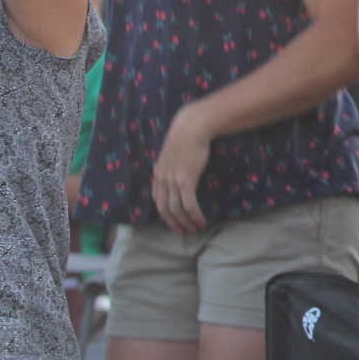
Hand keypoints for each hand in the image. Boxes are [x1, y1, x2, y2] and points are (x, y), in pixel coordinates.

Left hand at [151, 105, 210, 233]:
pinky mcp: (186, 181)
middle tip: (184, 231)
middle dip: (174, 223)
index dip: (164, 213)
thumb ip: (172, 163)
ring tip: (194, 229)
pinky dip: (194, 215)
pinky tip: (201, 220)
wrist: (191, 127)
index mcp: (158, 173)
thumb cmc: (186, 135)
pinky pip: (189, 204)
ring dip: (185, 222)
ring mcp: (173, 181)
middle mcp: (162, 180)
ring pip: (176, 210)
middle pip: (164, 209)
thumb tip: (179, 169)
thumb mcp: (173, 151)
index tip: (173, 220)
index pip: (157, 200)